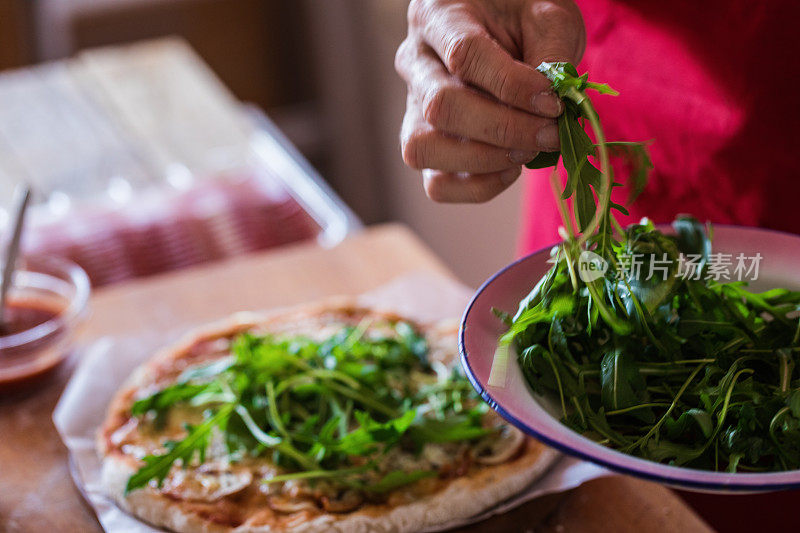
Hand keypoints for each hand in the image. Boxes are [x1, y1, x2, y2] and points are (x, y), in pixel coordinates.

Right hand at [396, 0, 584, 201]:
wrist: (512, 30)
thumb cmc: (527, 17)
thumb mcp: (548, 16)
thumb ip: (552, 54)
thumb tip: (551, 107)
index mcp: (438, 15)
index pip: (464, 56)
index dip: (512, 86)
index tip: (552, 103)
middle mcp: (415, 62)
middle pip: (440, 107)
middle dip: (503, 129)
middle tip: (549, 133)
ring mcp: (414, 108)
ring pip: (424, 148)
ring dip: (484, 160)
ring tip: (527, 151)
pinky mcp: (427, 145)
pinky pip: (436, 183)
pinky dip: (476, 186)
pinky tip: (509, 169)